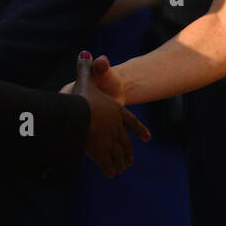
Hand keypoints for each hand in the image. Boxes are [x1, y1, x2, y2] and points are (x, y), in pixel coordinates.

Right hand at [66, 51, 150, 177]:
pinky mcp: (100, 152)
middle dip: (127, 151)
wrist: (77, 113)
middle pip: (124, 141)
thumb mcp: (87, 80)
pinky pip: (107, 162)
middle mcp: (116, 126)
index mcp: (117, 111)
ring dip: (120, 161)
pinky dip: (110, 168)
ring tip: (122, 168)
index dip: (139, 130)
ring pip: (118, 153)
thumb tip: (87, 52)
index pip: (131, 122)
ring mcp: (110, 140)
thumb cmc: (83, 95)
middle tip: (129, 161)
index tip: (147, 138)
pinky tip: (111, 173)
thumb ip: (89, 68)